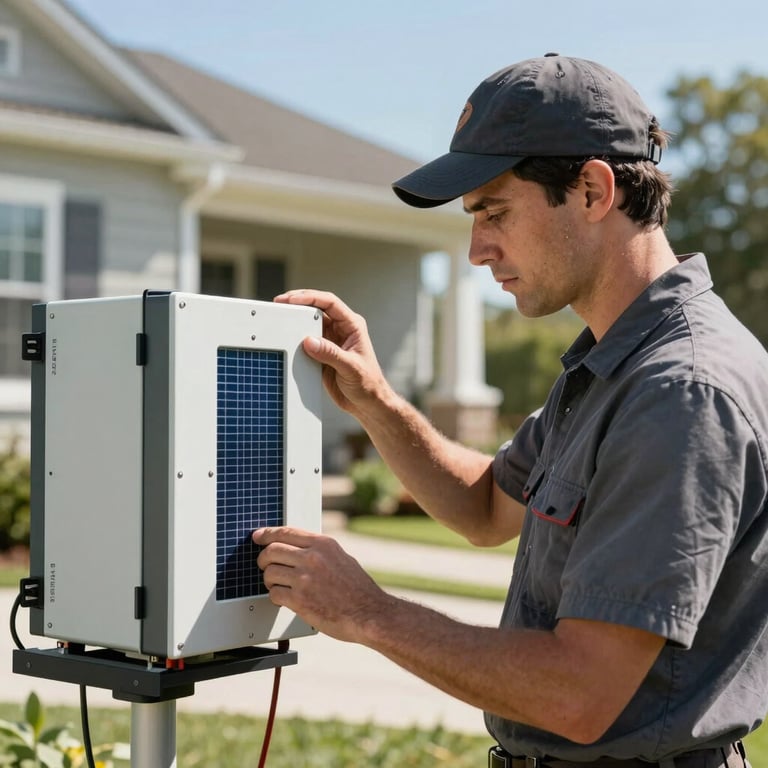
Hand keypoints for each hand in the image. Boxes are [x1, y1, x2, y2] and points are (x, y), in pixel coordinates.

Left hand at [253, 526, 388, 642]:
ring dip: (269, 580)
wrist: (369, 613)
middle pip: (272, 550)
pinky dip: (275, 597)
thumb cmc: (358, 590)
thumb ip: (320, 551)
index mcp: (323, 544)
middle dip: (264, 559)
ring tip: (277, 585)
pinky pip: (274, 593)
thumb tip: (298, 548)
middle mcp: (312, 557)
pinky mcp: (300, 599)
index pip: (286, 532)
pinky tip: (284, 599)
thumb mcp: (342, 558)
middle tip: (265, 566)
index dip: (267, 533)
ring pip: (270, 572)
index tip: (258, 536)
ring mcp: (305, 578)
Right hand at [273, 289, 390, 415]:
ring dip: (295, 320)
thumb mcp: (350, 368)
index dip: (310, 297)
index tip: (293, 299)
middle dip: (298, 303)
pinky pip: (305, 340)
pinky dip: (295, 338)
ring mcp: (330, 340)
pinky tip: (285, 337)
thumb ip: (330, 354)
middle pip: (317, 308)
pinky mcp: (322, 353)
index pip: (330, 303)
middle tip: (280, 302)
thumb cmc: (368, 383)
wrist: (367, 403)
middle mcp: (341, 329)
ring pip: (309, 323)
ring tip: (279, 316)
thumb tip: (309, 341)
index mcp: (352, 326)